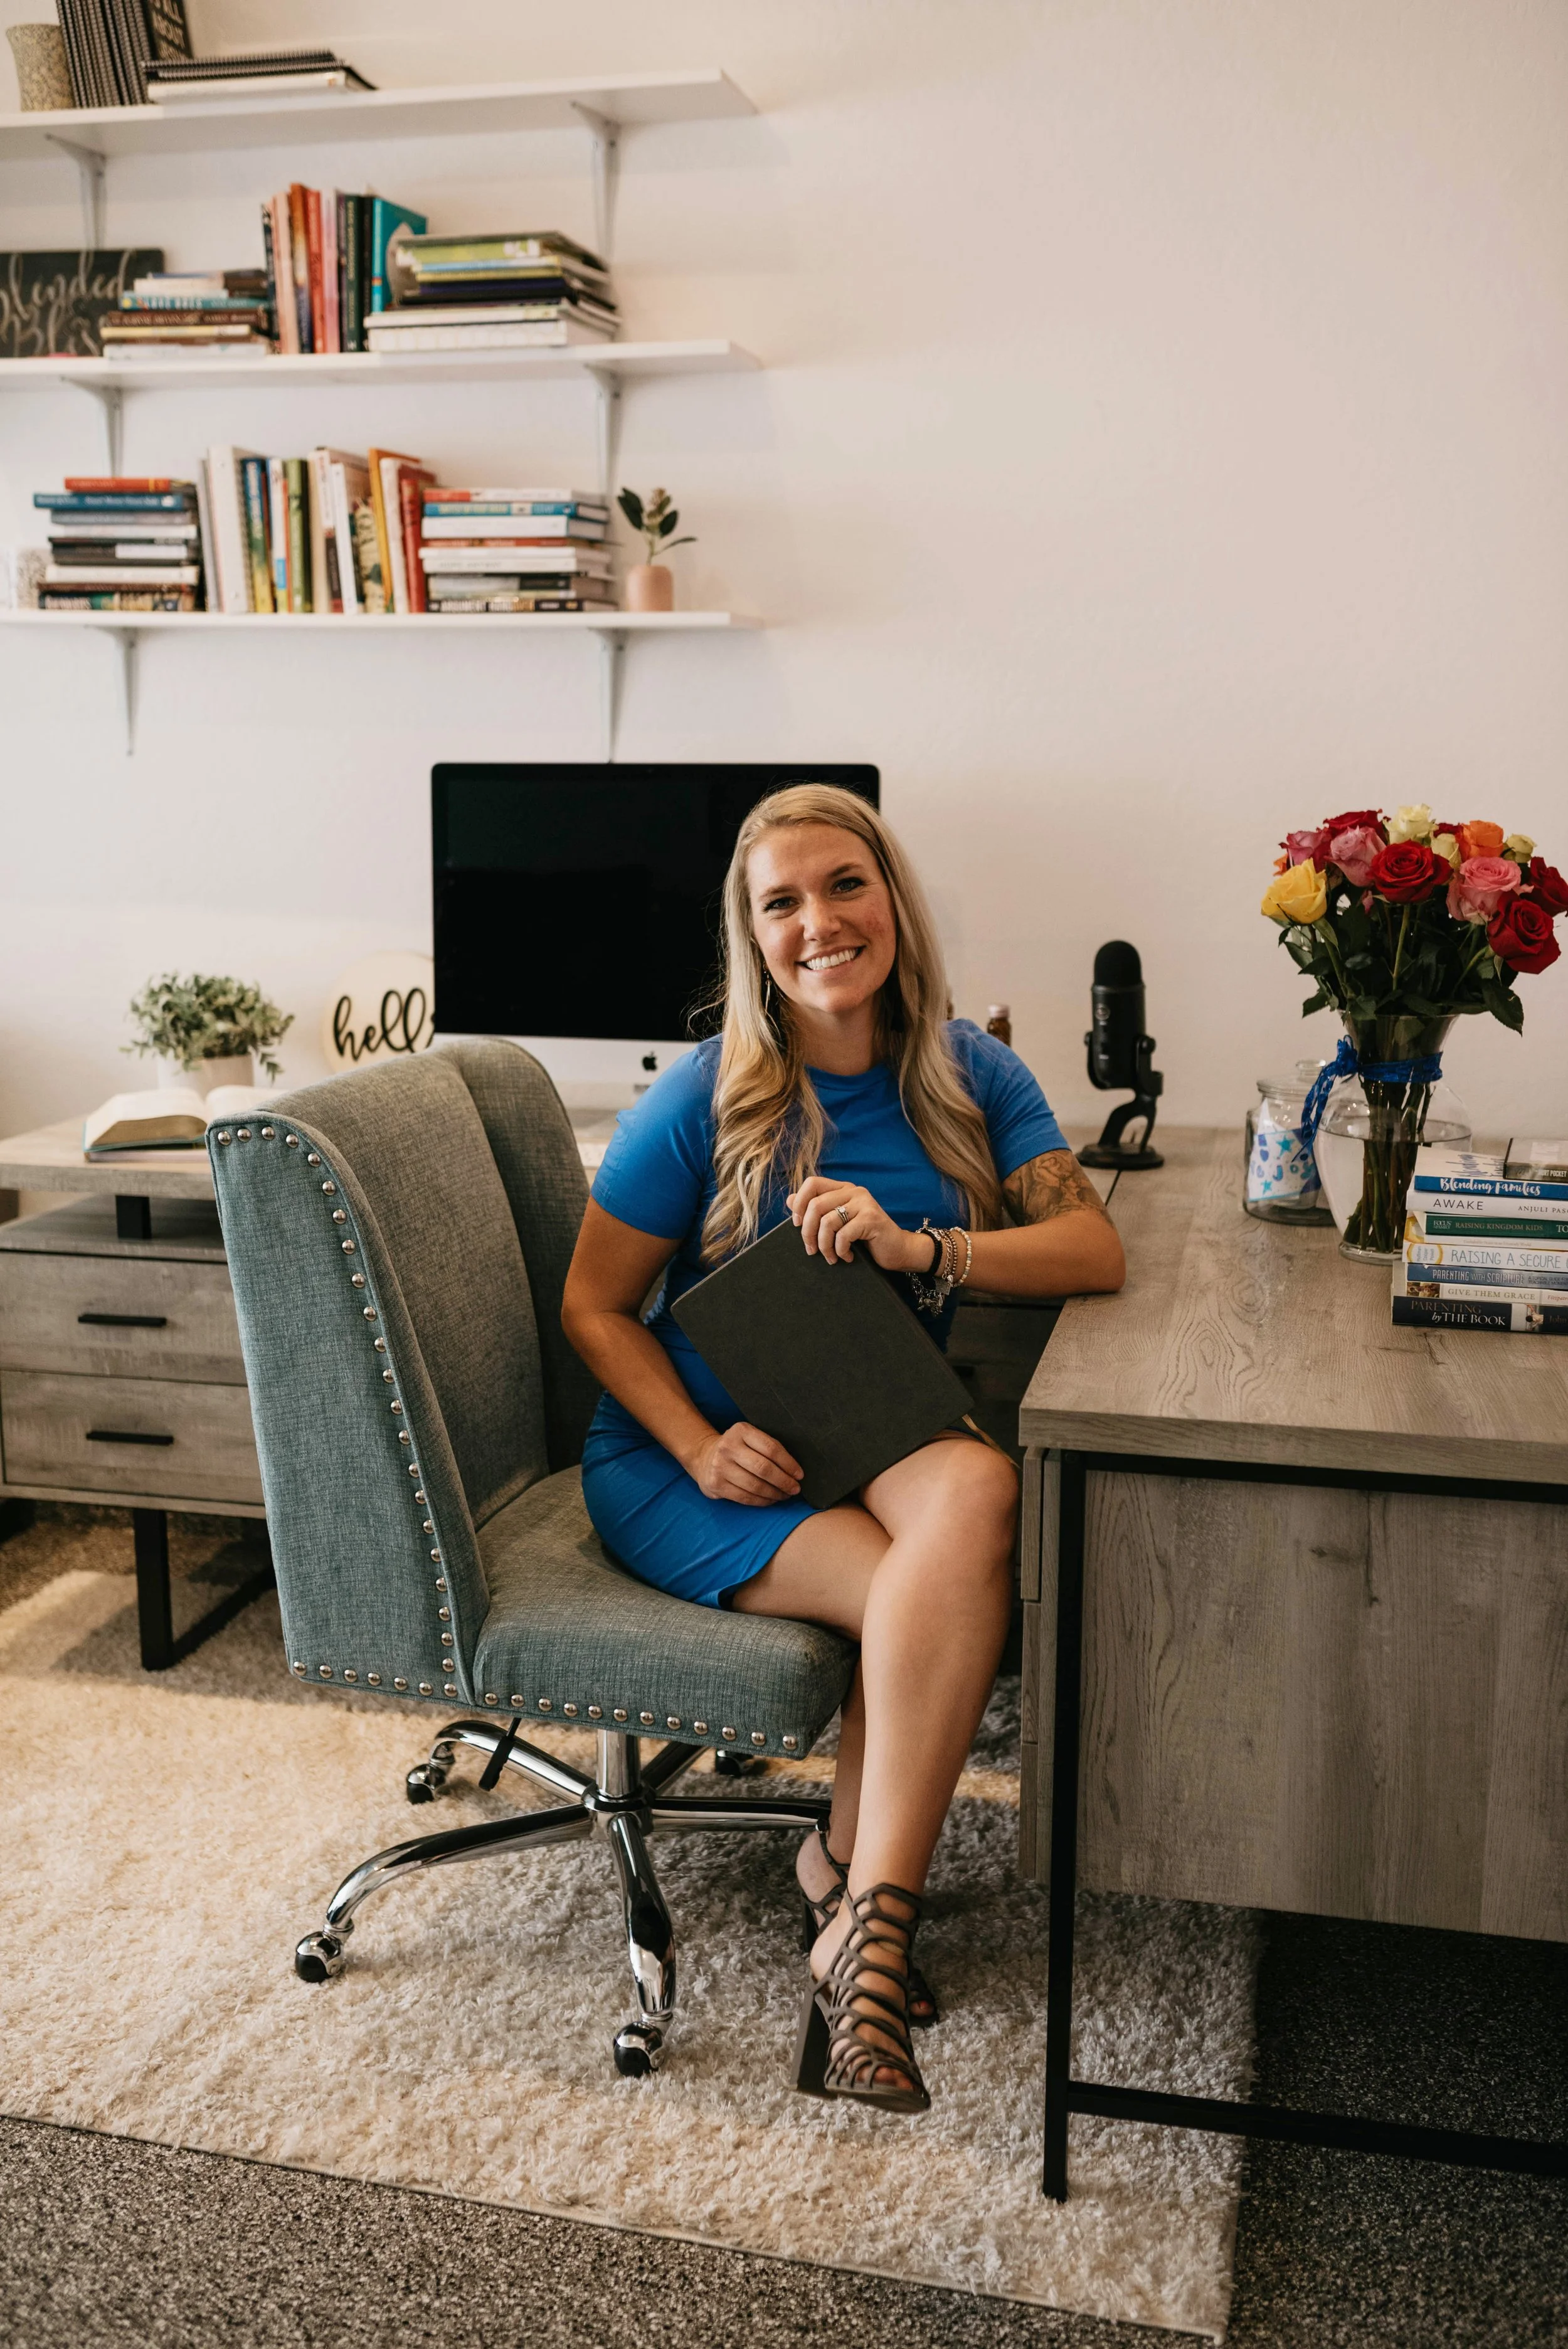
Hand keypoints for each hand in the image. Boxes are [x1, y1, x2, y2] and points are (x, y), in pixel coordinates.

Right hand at [690, 1422, 804, 1505]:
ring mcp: (720, 1466)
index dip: (789, 1464)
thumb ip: (768, 1448)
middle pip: (764, 1468)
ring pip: (755, 1486)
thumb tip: (795, 1471)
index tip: (800, 1475)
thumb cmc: (738, 1449)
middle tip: (795, 1489)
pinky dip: (762, 1501)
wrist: (705, 1457)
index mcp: (741, 1431)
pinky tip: (771, 1500)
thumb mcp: (750, 1438)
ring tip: (785, 1495)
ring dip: (775, 1494)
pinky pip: (745, 1497)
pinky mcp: (716, 1484)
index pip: (771, 1448)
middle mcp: (728, 1447)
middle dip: (784, 1481)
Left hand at [786, 1176, 926, 1270]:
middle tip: (811, 1250)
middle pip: (815, 1205)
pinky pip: (843, 1234)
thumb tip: (790, 1200)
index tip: (797, 1224)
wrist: (898, 1251)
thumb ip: (817, 1210)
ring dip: (824, 1245)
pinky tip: (847, 1257)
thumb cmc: (866, 1239)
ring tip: (830, 1257)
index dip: (799, 1202)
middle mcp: (854, 1191)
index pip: (812, 1183)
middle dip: (807, 1232)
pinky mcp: (872, 1219)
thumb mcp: (839, 1223)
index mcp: (844, 1189)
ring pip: (827, 1222)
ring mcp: (864, 1203)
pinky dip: (840, 1250)